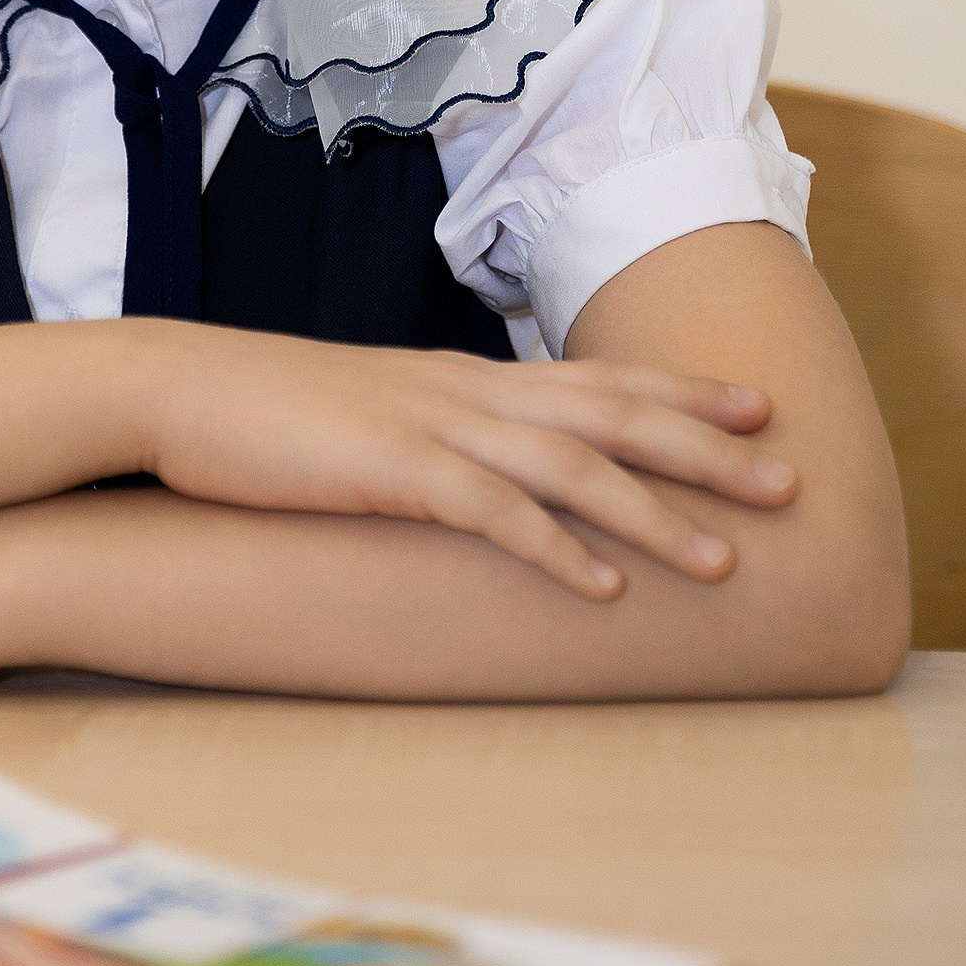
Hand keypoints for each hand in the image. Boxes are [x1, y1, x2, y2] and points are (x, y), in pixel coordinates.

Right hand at [135, 327, 794, 601]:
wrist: (175, 391)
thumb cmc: (268, 414)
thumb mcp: (373, 415)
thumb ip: (437, 432)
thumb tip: (488, 466)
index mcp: (464, 378)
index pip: (597, 378)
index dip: (683, 393)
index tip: (758, 406)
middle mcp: (466, 392)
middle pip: (611, 412)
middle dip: (707, 446)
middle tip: (790, 475)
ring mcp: (431, 428)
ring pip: (572, 464)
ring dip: (655, 512)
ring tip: (726, 558)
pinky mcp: (390, 472)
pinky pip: (491, 513)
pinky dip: (555, 549)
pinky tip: (604, 588)